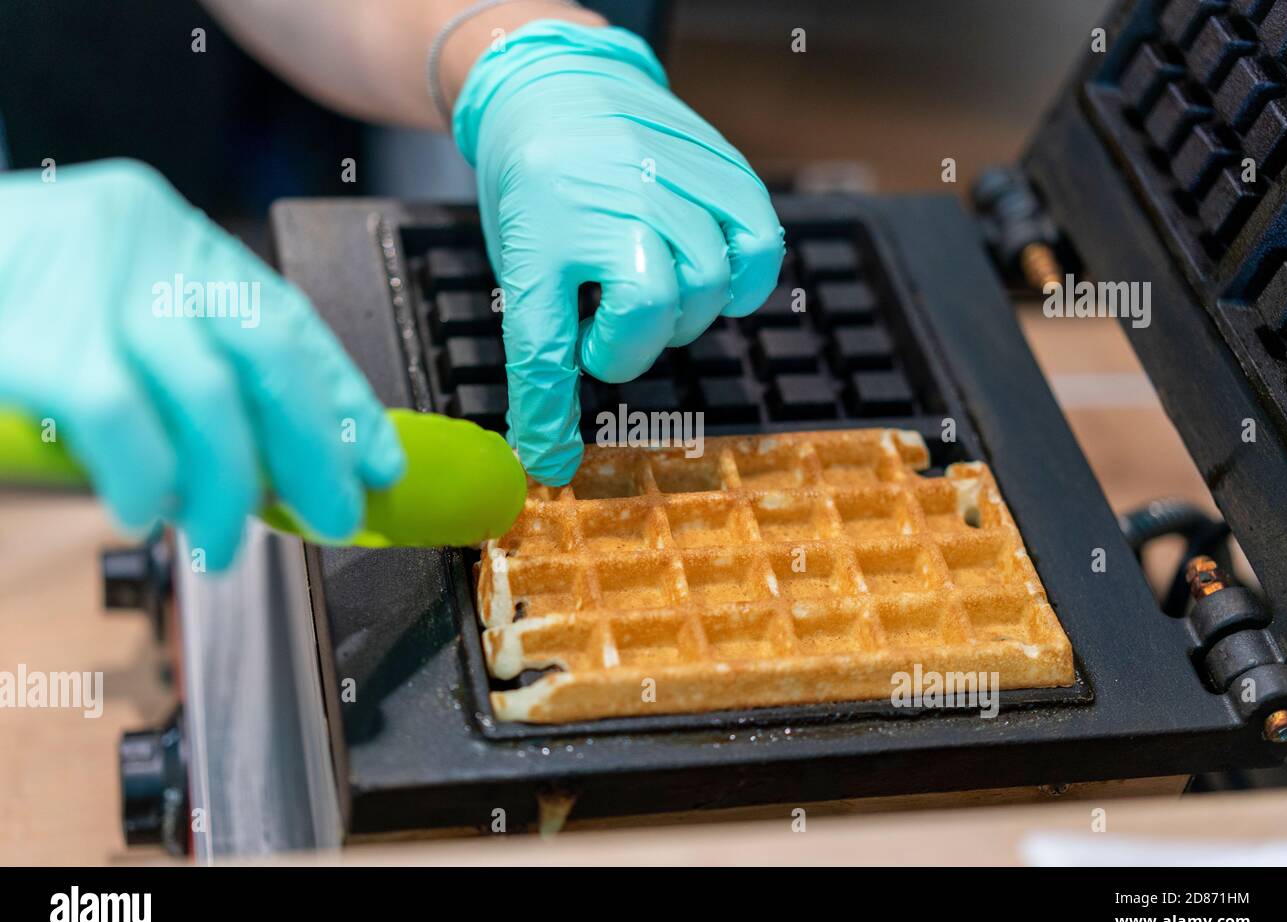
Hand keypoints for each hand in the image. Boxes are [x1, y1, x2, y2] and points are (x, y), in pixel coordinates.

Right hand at [0, 159, 404, 568]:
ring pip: (210, 394)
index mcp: (169, 235)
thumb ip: (177, 366)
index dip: (341, 396)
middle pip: (268, 352)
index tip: (379, 460)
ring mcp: (90, 279)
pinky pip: (125, 419)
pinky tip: (144, 508)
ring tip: (216, 538)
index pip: (285, 319)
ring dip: (227, 483)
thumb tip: (266, 462)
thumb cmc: (4, 302)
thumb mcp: (103, 313)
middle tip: (331, 517)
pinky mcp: (39, 335)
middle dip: (313, 448)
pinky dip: (147, 475)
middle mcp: (145, 240)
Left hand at [452, 20, 784, 483]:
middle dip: (629, 348)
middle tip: (608, 335)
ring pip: (706, 284)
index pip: (543, 346)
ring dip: (682, 316)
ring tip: (653, 295)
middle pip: (648, 310)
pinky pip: (758, 247)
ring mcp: (670, 177)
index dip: (548, 414)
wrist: (559, 88)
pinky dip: (745, 282)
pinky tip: (715, 282)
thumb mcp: (521, 261)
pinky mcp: (720, 169)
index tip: (553, 461)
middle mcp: (608, 201)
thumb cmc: (536, 189)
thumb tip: (553, 444)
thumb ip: (544, 337)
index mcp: (540, 233)